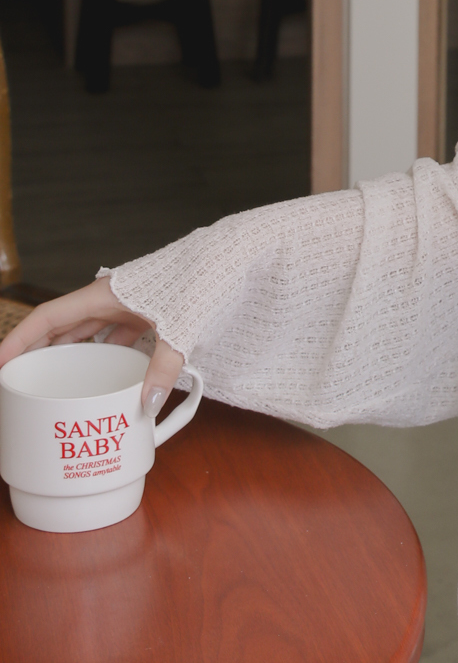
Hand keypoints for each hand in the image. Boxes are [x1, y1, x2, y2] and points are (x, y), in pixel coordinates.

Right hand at [1, 282, 184, 415]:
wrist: (229, 257)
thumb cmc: (200, 280)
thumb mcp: (180, 327)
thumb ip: (163, 368)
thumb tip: (147, 405)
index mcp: (102, 296)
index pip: (47, 317)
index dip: (19, 339)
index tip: (0, 363)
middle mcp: (108, 299)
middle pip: (61, 327)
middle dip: (38, 352)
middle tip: (21, 380)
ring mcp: (126, 305)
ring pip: (87, 331)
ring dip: (71, 354)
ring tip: (56, 382)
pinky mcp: (145, 312)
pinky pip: (114, 335)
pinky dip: (106, 354)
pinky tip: (107, 374)